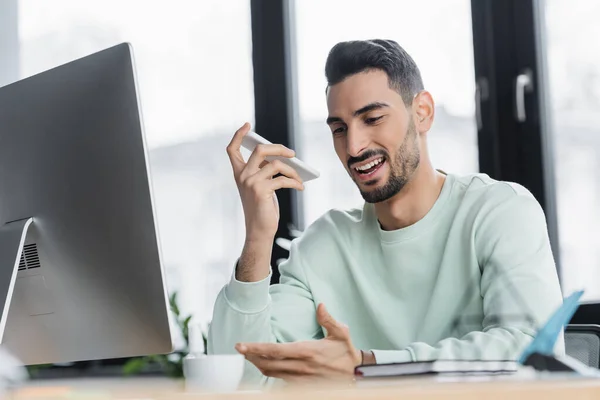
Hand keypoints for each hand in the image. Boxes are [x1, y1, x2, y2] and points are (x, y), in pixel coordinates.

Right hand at [226, 123, 303, 241]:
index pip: (232, 150)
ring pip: (275, 164)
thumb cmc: (262, 209)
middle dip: (279, 148)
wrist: (259, 231)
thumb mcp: (261, 186)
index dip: (238, 135)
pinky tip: (301, 187)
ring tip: (300, 178)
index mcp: (239, 174)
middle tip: (292, 154)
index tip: (247, 125)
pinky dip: (295, 182)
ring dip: (292, 171)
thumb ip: (264, 171)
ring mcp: (250, 182)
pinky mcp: (261, 190)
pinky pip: (282, 179)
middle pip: (260, 150)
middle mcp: (242, 176)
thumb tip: (284, 158)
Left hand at [236, 304, 361, 382]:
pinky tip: (264, 366)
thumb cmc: (346, 353)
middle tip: (240, 350)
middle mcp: (300, 367)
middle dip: (251, 357)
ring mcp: (300, 378)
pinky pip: (280, 380)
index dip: (256, 348)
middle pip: (267, 364)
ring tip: (248, 356)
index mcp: (307, 352)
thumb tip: (320, 305)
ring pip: (271, 373)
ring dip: (257, 365)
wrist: (356, 376)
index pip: (275, 351)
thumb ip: (328, 319)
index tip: (241, 345)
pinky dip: (269, 372)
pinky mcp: (301, 386)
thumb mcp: (341, 333)